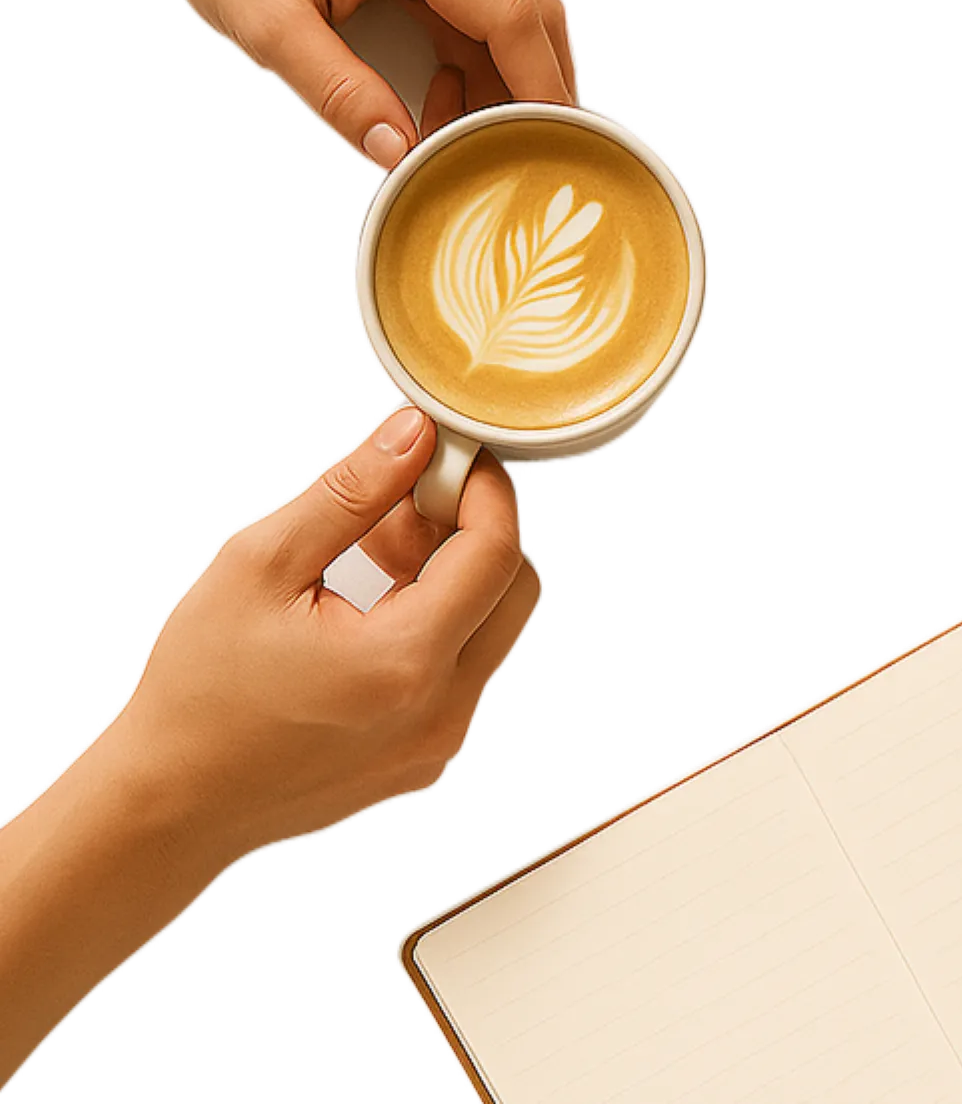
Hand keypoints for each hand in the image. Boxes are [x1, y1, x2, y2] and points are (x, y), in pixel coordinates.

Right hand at [113, 406, 540, 859]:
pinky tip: (368, 605)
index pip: (496, 551)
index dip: (483, 488)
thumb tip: (415, 434)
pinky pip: (463, 670)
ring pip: (491, 628)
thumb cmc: (199, 692)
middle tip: (403, 503)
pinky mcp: (427, 755)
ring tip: (370, 551)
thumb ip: (351, 492)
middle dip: (471, 529)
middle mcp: (442, 710)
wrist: (170, 806)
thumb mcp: (262, 566)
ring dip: (451, 575)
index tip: (452, 454)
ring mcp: (441, 741)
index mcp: (406, 662)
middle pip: (513, 589)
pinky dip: (435, 623)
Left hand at [130, 0, 575, 169]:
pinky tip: (447, 82)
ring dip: (508, 65)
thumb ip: (340, 94)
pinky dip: (484, 41)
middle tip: (517, 147)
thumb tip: (401, 154)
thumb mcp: (267, 28)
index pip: (512, 16)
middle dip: (535, 82)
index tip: (548, 142)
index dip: (539, 86)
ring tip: (461, 121)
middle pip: (535, 4)